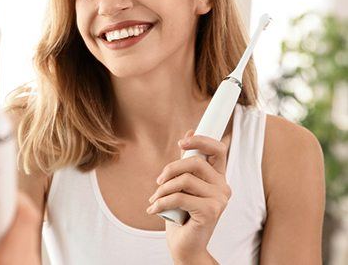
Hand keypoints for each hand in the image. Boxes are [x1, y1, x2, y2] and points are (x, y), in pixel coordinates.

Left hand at [146, 130, 229, 263]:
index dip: (201, 140)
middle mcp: (223, 187)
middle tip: (158, 182)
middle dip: (170, 169)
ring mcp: (219, 200)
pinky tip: (154, 209)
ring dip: (163, 189)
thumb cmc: (182, 215)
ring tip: (155, 199)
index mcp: (218, 178)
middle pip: (194, 162)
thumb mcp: (182, 184)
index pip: (218, 149)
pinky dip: (162, 202)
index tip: (181, 141)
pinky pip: (179, 197)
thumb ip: (186, 161)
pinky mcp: (211, 212)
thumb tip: (189, 131)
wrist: (185, 246)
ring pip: (185, 179)